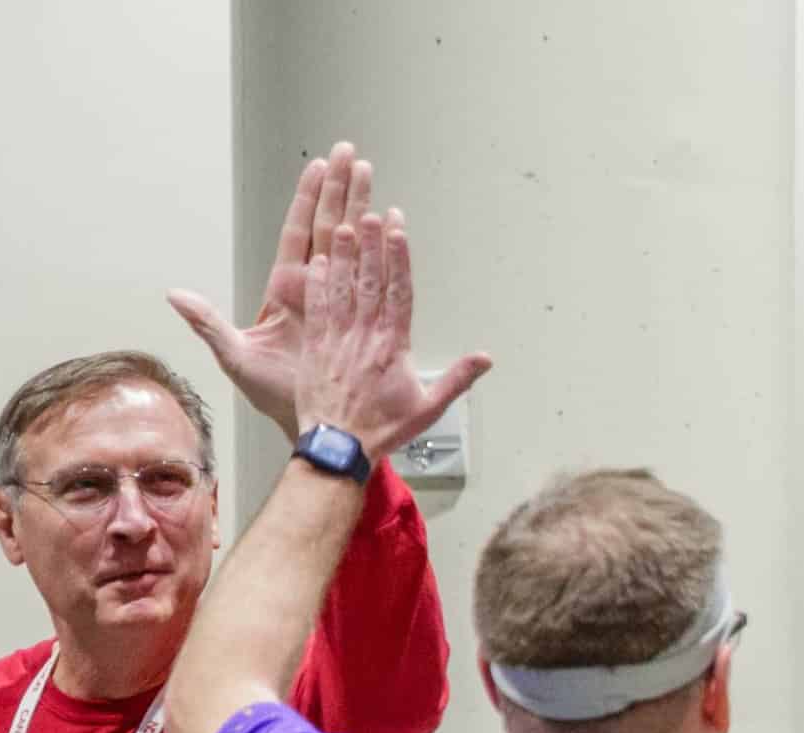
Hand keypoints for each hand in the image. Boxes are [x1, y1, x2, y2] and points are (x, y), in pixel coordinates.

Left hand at [169, 141, 372, 440]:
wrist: (312, 422)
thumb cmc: (275, 394)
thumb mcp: (236, 357)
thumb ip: (208, 323)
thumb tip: (175, 296)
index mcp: (285, 289)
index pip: (298, 232)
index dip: (308, 200)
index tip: (320, 168)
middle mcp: (312, 287)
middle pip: (327, 226)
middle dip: (340, 189)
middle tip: (351, 156)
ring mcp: (337, 297)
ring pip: (350, 242)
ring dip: (360, 207)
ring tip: (370, 174)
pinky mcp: (357, 313)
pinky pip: (370, 274)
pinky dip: (380, 247)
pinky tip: (389, 222)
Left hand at [297, 209, 491, 464]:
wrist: (340, 448)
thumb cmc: (381, 430)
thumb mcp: (428, 408)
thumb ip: (458, 379)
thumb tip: (486, 359)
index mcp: (393, 345)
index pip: (399, 291)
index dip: (399, 258)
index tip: (399, 230)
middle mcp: (366, 336)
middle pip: (371, 281)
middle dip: (373, 245)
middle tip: (374, 213)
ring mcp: (339, 339)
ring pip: (343, 288)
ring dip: (345, 256)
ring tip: (346, 224)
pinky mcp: (316, 348)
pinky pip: (318, 308)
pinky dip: (318, 284)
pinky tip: (319, 261)